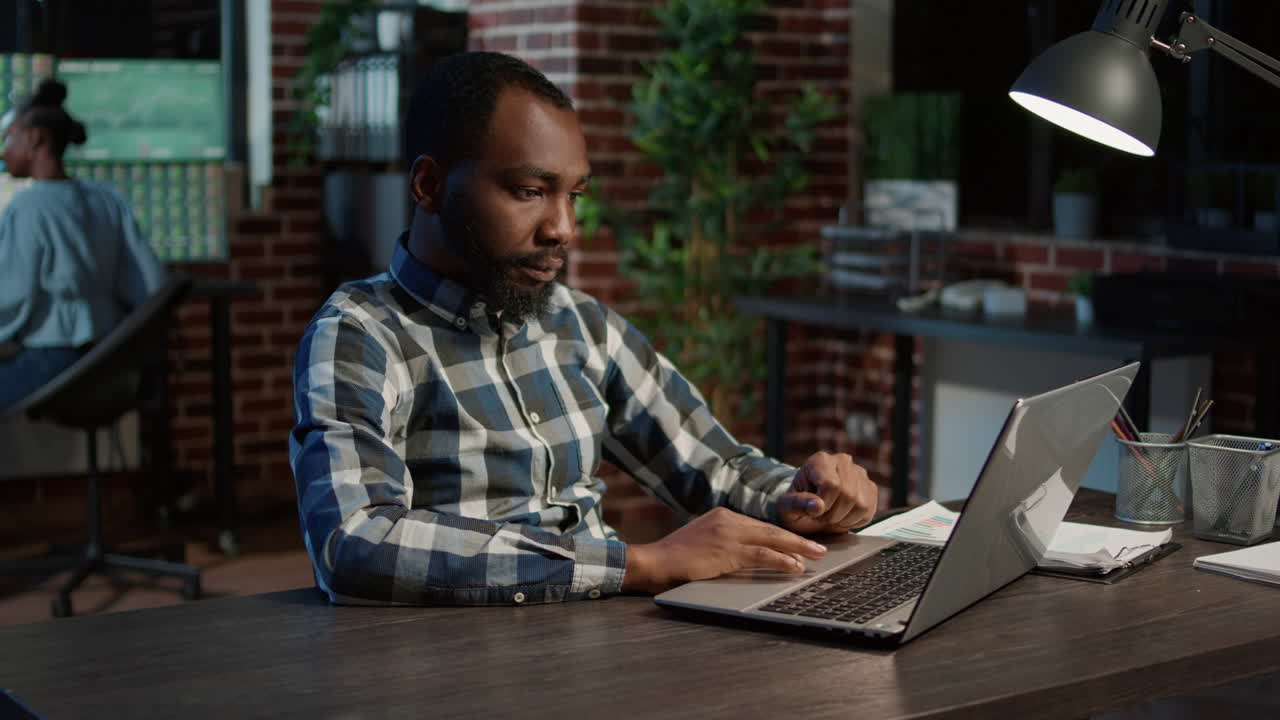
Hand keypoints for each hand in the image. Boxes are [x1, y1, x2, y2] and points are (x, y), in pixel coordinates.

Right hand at [622, 507, 827, 594]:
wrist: (654, 561)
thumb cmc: (676, 558)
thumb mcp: (704, 542)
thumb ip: (725, 542)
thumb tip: (749, 553)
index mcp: (723, 516)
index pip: (760, 526)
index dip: (783, 535)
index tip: (800, 542)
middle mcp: (728, 520)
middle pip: (771, 529)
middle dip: (798, 539)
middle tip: (819, 548)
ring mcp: (728, 534)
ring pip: (771, 539)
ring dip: (797, 548)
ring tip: (815, 557)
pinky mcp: (727, 551)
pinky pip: (761, 555)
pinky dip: (781, 560)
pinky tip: (795, 566)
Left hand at [777, 451, 877, 534]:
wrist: (809, 510)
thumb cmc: (796, 507)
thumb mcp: (786, 508)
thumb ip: (797, 504)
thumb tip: (817, 506)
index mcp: (820, 460)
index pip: (831, 485)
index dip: (823, 505)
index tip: (813, 511)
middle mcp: (843, 461)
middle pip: (848, 495)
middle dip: (833, 514)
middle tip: (821, 516)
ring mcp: (859, 473)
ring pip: (861, 504)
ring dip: (844, 519)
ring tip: (831, 516)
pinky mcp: (870, 488)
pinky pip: (869, 511)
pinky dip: (855, 521)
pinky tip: (842, 517)